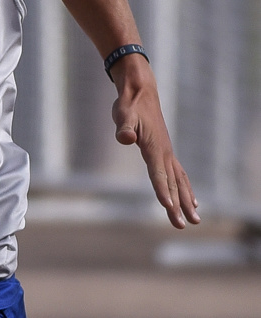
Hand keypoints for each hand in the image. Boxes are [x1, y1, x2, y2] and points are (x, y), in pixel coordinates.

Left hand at [111, 62, 198, 228]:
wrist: (140, 92)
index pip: (159, 175)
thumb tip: (125, 138)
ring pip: (180, 182)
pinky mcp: (165, 151)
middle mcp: (164, 153)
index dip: (162, 191)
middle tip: (182, 225)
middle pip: (172, 184)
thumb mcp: (123, 114)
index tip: (168, 208)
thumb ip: (124, 128)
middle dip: (177, 205)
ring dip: (186, 201)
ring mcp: (167, 153)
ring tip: (194, 219)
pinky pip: (179, 175)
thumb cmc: (129, 105)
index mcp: (154, 148)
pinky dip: (185, 188)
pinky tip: (191, 200)